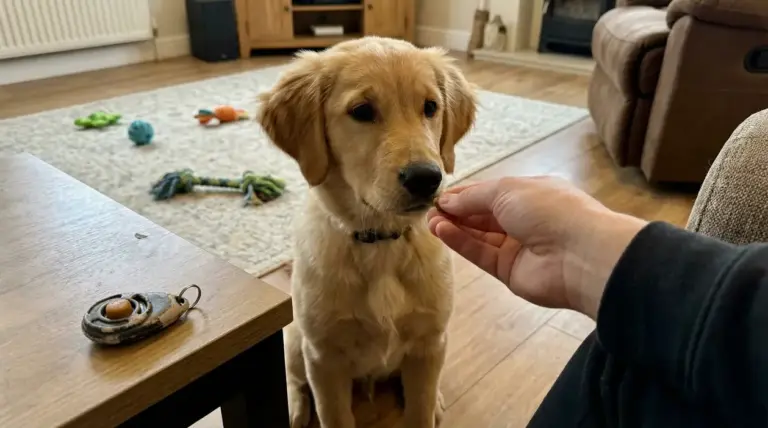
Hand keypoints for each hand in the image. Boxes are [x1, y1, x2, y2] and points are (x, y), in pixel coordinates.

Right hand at [427, 176, 646, 318]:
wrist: (579, 253)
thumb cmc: (548, 209)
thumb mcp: (507, 190)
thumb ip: (473, 197)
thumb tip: (446, 201)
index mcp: (530, 194)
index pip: (491, 193)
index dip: (466, 194)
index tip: (440, 195)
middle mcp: (524, 220)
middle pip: (483, 215)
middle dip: (456, 211)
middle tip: (429, 209)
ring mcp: (517, 247)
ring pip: (479, 236)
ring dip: (455, 227)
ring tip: (430, 221)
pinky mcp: (509, 272)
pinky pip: (481, 254)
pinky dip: (461, 243)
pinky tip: (442, 232)